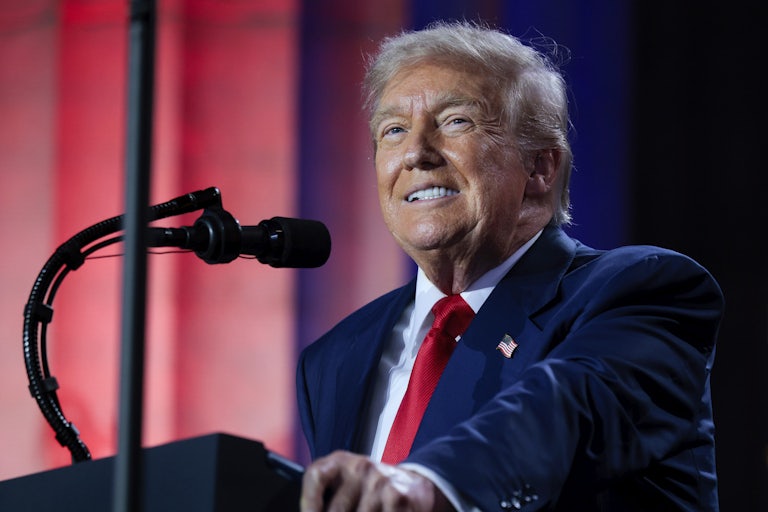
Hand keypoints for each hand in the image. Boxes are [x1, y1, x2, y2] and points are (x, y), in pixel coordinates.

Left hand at [300, 450, 453, 511]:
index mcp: (341, 462)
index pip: (316, 476)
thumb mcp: (347, 483)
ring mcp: (379, 481)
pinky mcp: (397, 496)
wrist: (414, 485)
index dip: (308, 501)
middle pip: (335, 510)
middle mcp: (359, 467)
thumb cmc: (371, 488)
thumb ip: (328, 498)